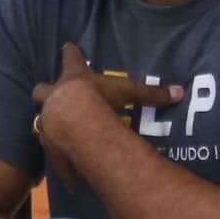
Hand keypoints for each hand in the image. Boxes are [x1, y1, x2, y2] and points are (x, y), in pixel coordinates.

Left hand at [31, 42, 180, 167]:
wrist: (75, 125)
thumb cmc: (100, 100)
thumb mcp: (127, 93)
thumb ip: (150, 93)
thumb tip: (180, 91)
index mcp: (73, 79)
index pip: (71, 58)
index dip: (70, 52)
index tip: (67, 46)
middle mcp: (55, 97)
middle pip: (41, 90)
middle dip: (44, 91)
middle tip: (49, 93)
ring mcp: (47, 120)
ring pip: (39, 118)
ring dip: (49, 122)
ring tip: (56, 129)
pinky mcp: (48, 144)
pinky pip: (51, 151)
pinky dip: (59, 158)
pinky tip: (67, 173)